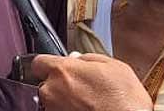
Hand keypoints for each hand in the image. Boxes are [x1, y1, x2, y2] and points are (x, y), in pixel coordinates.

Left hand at [30, 53, 152, 110]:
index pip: (39, 62)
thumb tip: (78, 58)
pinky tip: (87, 109)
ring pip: (53, 100)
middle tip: (83, 87)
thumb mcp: (114, 66)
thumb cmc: (124, 101)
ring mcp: (53, 109)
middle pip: (47, 82)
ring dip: (66, 99)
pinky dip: (69, 110)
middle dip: (61, 83)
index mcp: (63, 70)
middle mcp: (52, 91)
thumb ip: (88, 58)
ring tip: (89, 102)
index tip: (60, 68)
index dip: (51, 64)